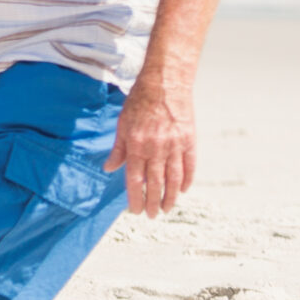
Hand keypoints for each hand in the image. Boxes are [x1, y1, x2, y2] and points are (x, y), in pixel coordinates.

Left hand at [105, 77, 194, 217]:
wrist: (165, 84)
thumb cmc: (139, 102)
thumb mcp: (122, 125)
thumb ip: (118, 149)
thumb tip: (109, 169)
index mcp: (136, 145)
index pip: (134, 179)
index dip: (135, 197)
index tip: (135, 210)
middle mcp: (156, 148)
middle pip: (155, 183)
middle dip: (153, 202)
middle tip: (152, 215)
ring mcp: (174, 145)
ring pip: (173, 178)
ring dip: (170, 196)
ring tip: (167, 209)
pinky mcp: (189, 140)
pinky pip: (189, 165)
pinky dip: (187, 180)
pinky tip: (182, 190)